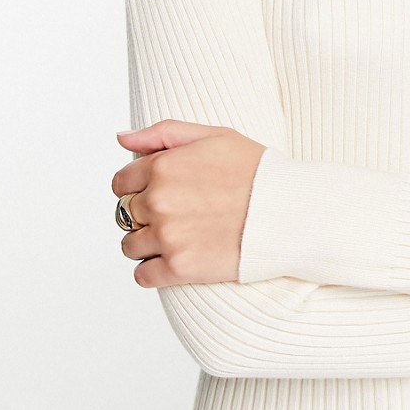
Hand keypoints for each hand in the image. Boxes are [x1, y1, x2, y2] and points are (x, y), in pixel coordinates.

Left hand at [112, 120, 265, 287]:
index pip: (121, 182)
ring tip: (177, 236)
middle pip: (124, 214)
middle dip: (143, 213)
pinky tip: (176, 257)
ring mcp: (167, 236)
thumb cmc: (255, 168)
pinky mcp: (179, 268)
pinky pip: (143, 276)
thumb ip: (163, 133)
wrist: (287, 209)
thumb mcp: (214, 135)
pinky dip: (153, 270)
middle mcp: (158, 201)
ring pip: (130, 246)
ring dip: (146, 242)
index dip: (137, 186)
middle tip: (175, 212)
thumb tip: (121, 137)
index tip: (157, 190)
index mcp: (163, 166)